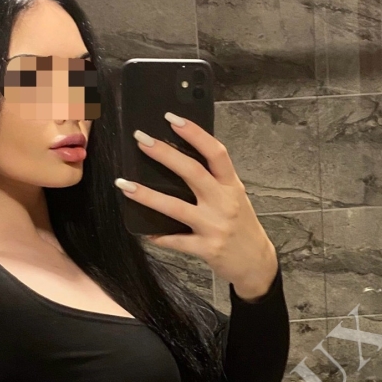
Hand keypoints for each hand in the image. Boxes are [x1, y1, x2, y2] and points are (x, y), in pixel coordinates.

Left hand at [115, 113, 278, 300]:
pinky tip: (144, 232)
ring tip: (124, 184)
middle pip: (193, 173)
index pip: (216, 153)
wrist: (256, 263)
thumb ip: (215, 181)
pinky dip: (158, 236)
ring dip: (147, 196)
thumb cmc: (242, 227)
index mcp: (231, 186)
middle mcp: (224, 203)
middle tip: (140, 140)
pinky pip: (176, 241)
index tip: (172, 118)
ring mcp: (215, 226)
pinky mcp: (206, 249)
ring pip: (176, 208)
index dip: (195, 133)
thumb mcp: (235, 198)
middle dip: (164, 154)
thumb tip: (180, 160)